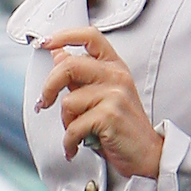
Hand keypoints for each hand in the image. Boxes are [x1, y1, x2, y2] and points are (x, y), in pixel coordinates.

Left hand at [34, 30, 163, 181]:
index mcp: (114, 66)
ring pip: (69, 101)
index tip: (45, 43)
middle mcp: (116, 76)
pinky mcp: (110, 116)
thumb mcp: (103, 94)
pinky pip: (74, 126)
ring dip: (66, 122)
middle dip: (49, 87)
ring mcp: (115, 95)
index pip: (90, 36)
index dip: (64, 35)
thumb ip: (80, 75)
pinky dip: (69, 141)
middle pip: (70, 65)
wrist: (147, 154)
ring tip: (77, 132)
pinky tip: (74, 147)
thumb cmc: (123, 127)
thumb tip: (57, 55)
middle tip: (43, 102)